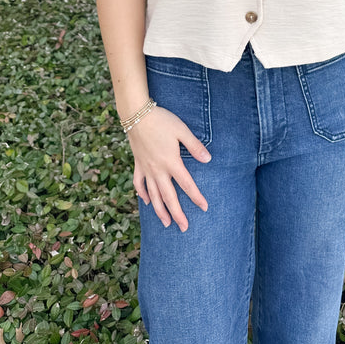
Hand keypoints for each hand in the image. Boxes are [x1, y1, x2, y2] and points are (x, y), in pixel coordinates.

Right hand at [128, 106, 211, 231]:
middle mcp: (158, 170)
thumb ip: (195, 146)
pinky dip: (142, 194)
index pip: (187, 185)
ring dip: (160, 210)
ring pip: (153, 195)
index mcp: (171, 162)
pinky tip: (146, 202)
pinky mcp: (138, 164)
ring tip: (166, 223)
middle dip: (177, 214)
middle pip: (169, 197)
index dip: (196, 197)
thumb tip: (208, 159)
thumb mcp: (182, 130)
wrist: (136, 115)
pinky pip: (139, 184)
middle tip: (184, 228)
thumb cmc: (162, 120)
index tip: (204, 207)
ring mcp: (146, 169)